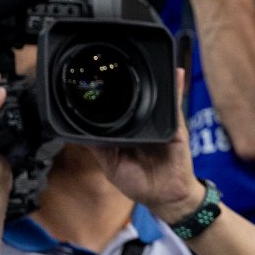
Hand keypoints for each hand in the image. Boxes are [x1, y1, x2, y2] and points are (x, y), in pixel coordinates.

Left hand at [91, 69, 204, 219]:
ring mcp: (162, 124)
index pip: (117, 108)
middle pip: (138, 97)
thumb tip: (77, 134)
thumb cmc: (139, 183)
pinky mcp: (177, 127)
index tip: (97, 80)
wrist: (165, 196)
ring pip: (158, 97)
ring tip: (148, 58)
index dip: (109, 94)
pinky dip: (177, 89)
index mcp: (127, 132)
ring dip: (157, 79)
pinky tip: (176, 73)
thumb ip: (98, 148)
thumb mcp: (111, 166)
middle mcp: (145, 124)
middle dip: (131, 80)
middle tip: (118, 62)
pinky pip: (176, 106)